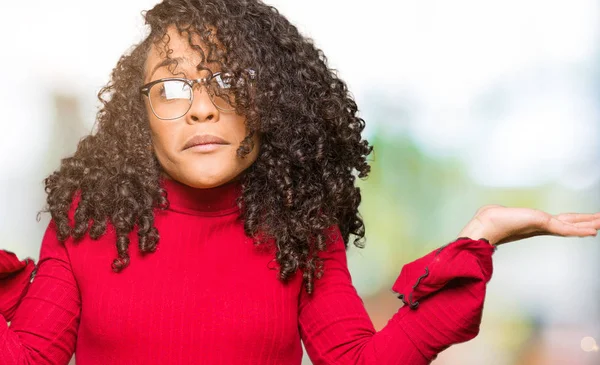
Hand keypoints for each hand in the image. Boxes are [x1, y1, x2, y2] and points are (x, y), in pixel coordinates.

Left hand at [458, 205, 599, 245]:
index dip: (576, 223)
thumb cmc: (491, 219)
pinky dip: (579, 230)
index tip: (590, 223)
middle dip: (588, 223)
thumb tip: (494, 212)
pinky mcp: (542, 224)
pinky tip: (592, 231)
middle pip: (571, 224)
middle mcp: (543, 226)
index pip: (562, 222)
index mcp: (537, 223)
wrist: (486, 225)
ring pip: (572, 226)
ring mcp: (543, 227)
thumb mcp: (504, 213)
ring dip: (589, 225)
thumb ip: (505, 214)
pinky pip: (565, 228)